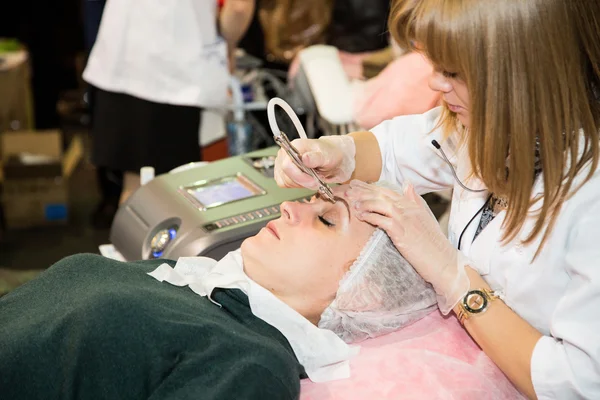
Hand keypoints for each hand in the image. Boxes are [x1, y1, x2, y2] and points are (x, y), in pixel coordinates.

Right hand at [274, 135, 355, 188]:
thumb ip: (316, 158)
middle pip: (286, 175)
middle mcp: (285, 153)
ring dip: (301, 183)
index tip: (313, 181)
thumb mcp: (326, 156)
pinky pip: (284, 184)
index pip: (287, 165)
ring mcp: (281, 163)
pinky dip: (296, 185)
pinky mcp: (282, 172)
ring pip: (286, 181)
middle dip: (303, 181)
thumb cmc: (328, 154)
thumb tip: (305, 158)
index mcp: (294, 146)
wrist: (330, 158)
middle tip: (317, 181)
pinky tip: (306, 180)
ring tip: (313, 178)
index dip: (299, 176)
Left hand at [346, 180, 469, 313]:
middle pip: (382, 195)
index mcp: (413, 204)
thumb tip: (407, 184)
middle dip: (363, 191)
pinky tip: (360, 215)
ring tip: (351, 202)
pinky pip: (382, 220)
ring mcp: (406, 219)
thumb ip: (415, 201)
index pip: (388, 191)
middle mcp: (409, 208)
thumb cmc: (433, 244)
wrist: (443, 261)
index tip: (357, 184)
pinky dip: (370, 216)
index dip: (371, 187)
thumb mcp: (425, 218)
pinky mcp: (402, 232)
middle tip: (347, 189)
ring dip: (364, 202)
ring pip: (381, 204)